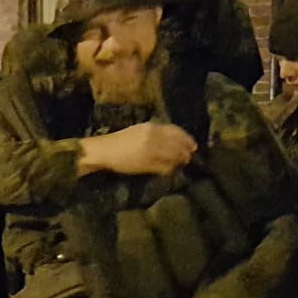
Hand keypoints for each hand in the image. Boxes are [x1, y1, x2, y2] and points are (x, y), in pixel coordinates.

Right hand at [78, 123, 197, 176]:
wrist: (105, 151)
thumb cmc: (121, 140)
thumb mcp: (139, 130)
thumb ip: (156, 133)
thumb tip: (173, 139)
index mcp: (151, 127)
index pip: (176, 131)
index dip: (186, 138)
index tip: (193, 144)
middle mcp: (153, 138)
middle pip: (177, 145)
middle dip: (186, 151)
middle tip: (190, 156)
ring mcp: (151, 151)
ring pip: (173, 156)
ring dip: (180, 161)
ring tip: (182, 163)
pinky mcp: (147, 164)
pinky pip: (165, 168)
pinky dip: (170, 169)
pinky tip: (171, 170)